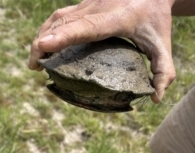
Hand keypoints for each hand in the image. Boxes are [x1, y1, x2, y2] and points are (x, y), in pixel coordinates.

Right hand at [28, 0, 175, 102]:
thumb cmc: (157, 17)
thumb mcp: (162, 44)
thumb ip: (164, 71)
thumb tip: (154, 98)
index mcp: (115, 18)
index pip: (84, 27)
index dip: (61, 37)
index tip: (40, 47)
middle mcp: (97, 8)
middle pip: (62, 23)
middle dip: (42, 43)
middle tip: (34, 66)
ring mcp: (88, 4)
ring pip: (57, 18)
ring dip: (42, 36)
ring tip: (35, 59)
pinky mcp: (84, 4)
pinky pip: (61, 16)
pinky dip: (49, 30)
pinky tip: (45, 42)